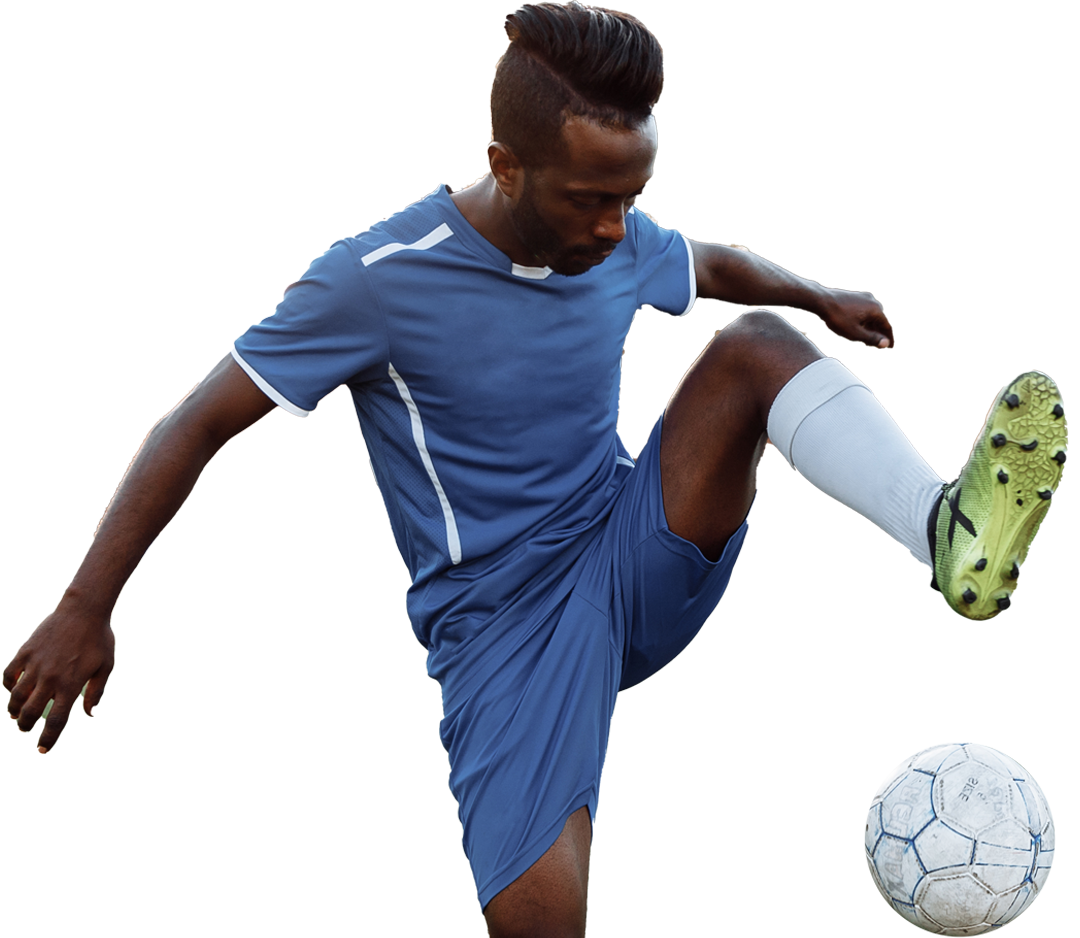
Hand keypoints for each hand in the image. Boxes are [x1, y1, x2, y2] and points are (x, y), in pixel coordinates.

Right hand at [3, 604, 114, 752]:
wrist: (83, 611)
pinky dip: (8, 685)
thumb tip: (92, 714)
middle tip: (26, 728)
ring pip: (17, 696)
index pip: (56, 720)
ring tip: (18, 713)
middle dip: (27, 726)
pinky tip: (14, 689)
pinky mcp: (26, 652)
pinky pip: (9, 674)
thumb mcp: (105, 666)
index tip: (42, 750)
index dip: (48, 738)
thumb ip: (96, 691)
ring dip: (15, 709)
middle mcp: (51, 678)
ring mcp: (36, 665)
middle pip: (32, 713)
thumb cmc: (99, 638)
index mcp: (71, 685)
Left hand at [819, 290, 893, 348]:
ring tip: (868, 338)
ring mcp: (863, 297)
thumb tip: (886, 343)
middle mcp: (872, 301)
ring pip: (871, 315)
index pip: (887, 326)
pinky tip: (858, 326)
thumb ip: (871, 338)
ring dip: (871, 327)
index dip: (888, 338)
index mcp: (876, 310)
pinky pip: (864, 310)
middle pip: (879, 320)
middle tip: (878, 344)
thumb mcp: (855, 333)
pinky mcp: (854, 296)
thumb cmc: (838, 318)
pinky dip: (864, 320)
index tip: (890, 347)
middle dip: (879, 333)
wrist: (822, 300)